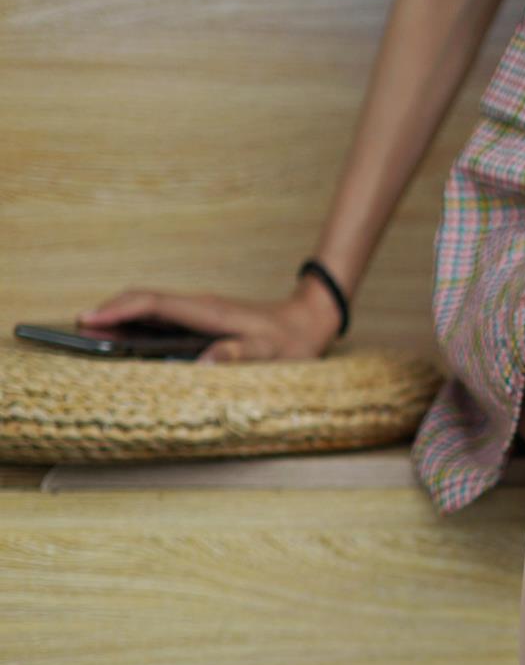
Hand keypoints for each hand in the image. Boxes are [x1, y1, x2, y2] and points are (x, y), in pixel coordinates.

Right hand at [74, 279, 343, 363]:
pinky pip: (161, 318)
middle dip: (107, 313)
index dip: (119, 310)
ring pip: (149, 309)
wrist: (310, 321)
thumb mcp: (271, 354)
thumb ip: (239, 355)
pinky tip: (123, 342)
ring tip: (87, 339)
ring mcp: (198, 310)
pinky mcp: (201, 318)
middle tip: (73, 331)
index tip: (88, 320)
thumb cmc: (292, 343)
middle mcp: (199, 305)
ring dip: (119, 319)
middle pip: (143, 302)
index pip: (154, 303)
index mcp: (209, 311)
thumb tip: (202, 363)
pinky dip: (136, 325)